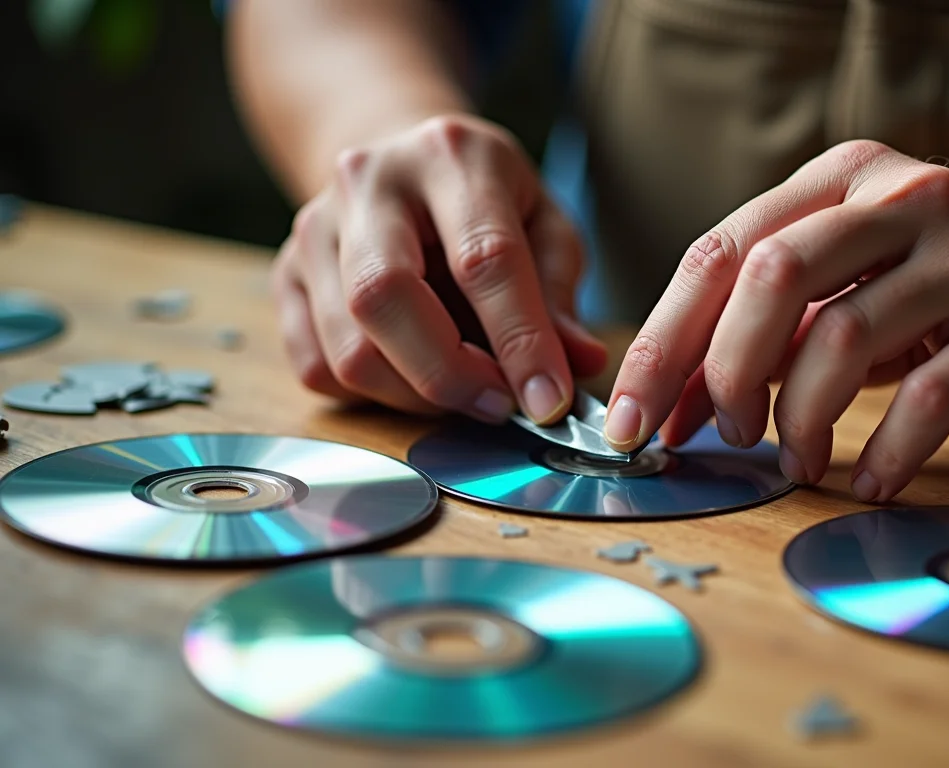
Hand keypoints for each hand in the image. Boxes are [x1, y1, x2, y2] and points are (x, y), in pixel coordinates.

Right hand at [271, 114, 606, 422]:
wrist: (400, 162)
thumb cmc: (486, 201)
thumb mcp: (544, 226)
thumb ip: (558, 294)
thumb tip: (578, 365)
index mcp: (450, 155)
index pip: (484, 259)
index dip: (520, 341)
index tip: (548, 402)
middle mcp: (368, 182)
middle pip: (383, 298)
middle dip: (449, 374)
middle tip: (498, 406)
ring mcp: (314, 227)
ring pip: (347, 347)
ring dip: (414, 396)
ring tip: (465, 392)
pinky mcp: (284, 274)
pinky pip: (317, 366)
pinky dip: (372, 394)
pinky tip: (413, 376)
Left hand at [605, 140, 948, 500]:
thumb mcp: (868, 272)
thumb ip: (785, 318)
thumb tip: (683, 398)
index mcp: (849, 177)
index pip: (726, 249)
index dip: (666, 338)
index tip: (633, 413)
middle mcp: (905, 199)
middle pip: (771, 278)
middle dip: (718, 372)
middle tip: (714, 439)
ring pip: (842, 339)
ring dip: (798, 419)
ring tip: (794, 460)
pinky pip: (929, 399)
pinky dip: (884, 453)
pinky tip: (871, 480)